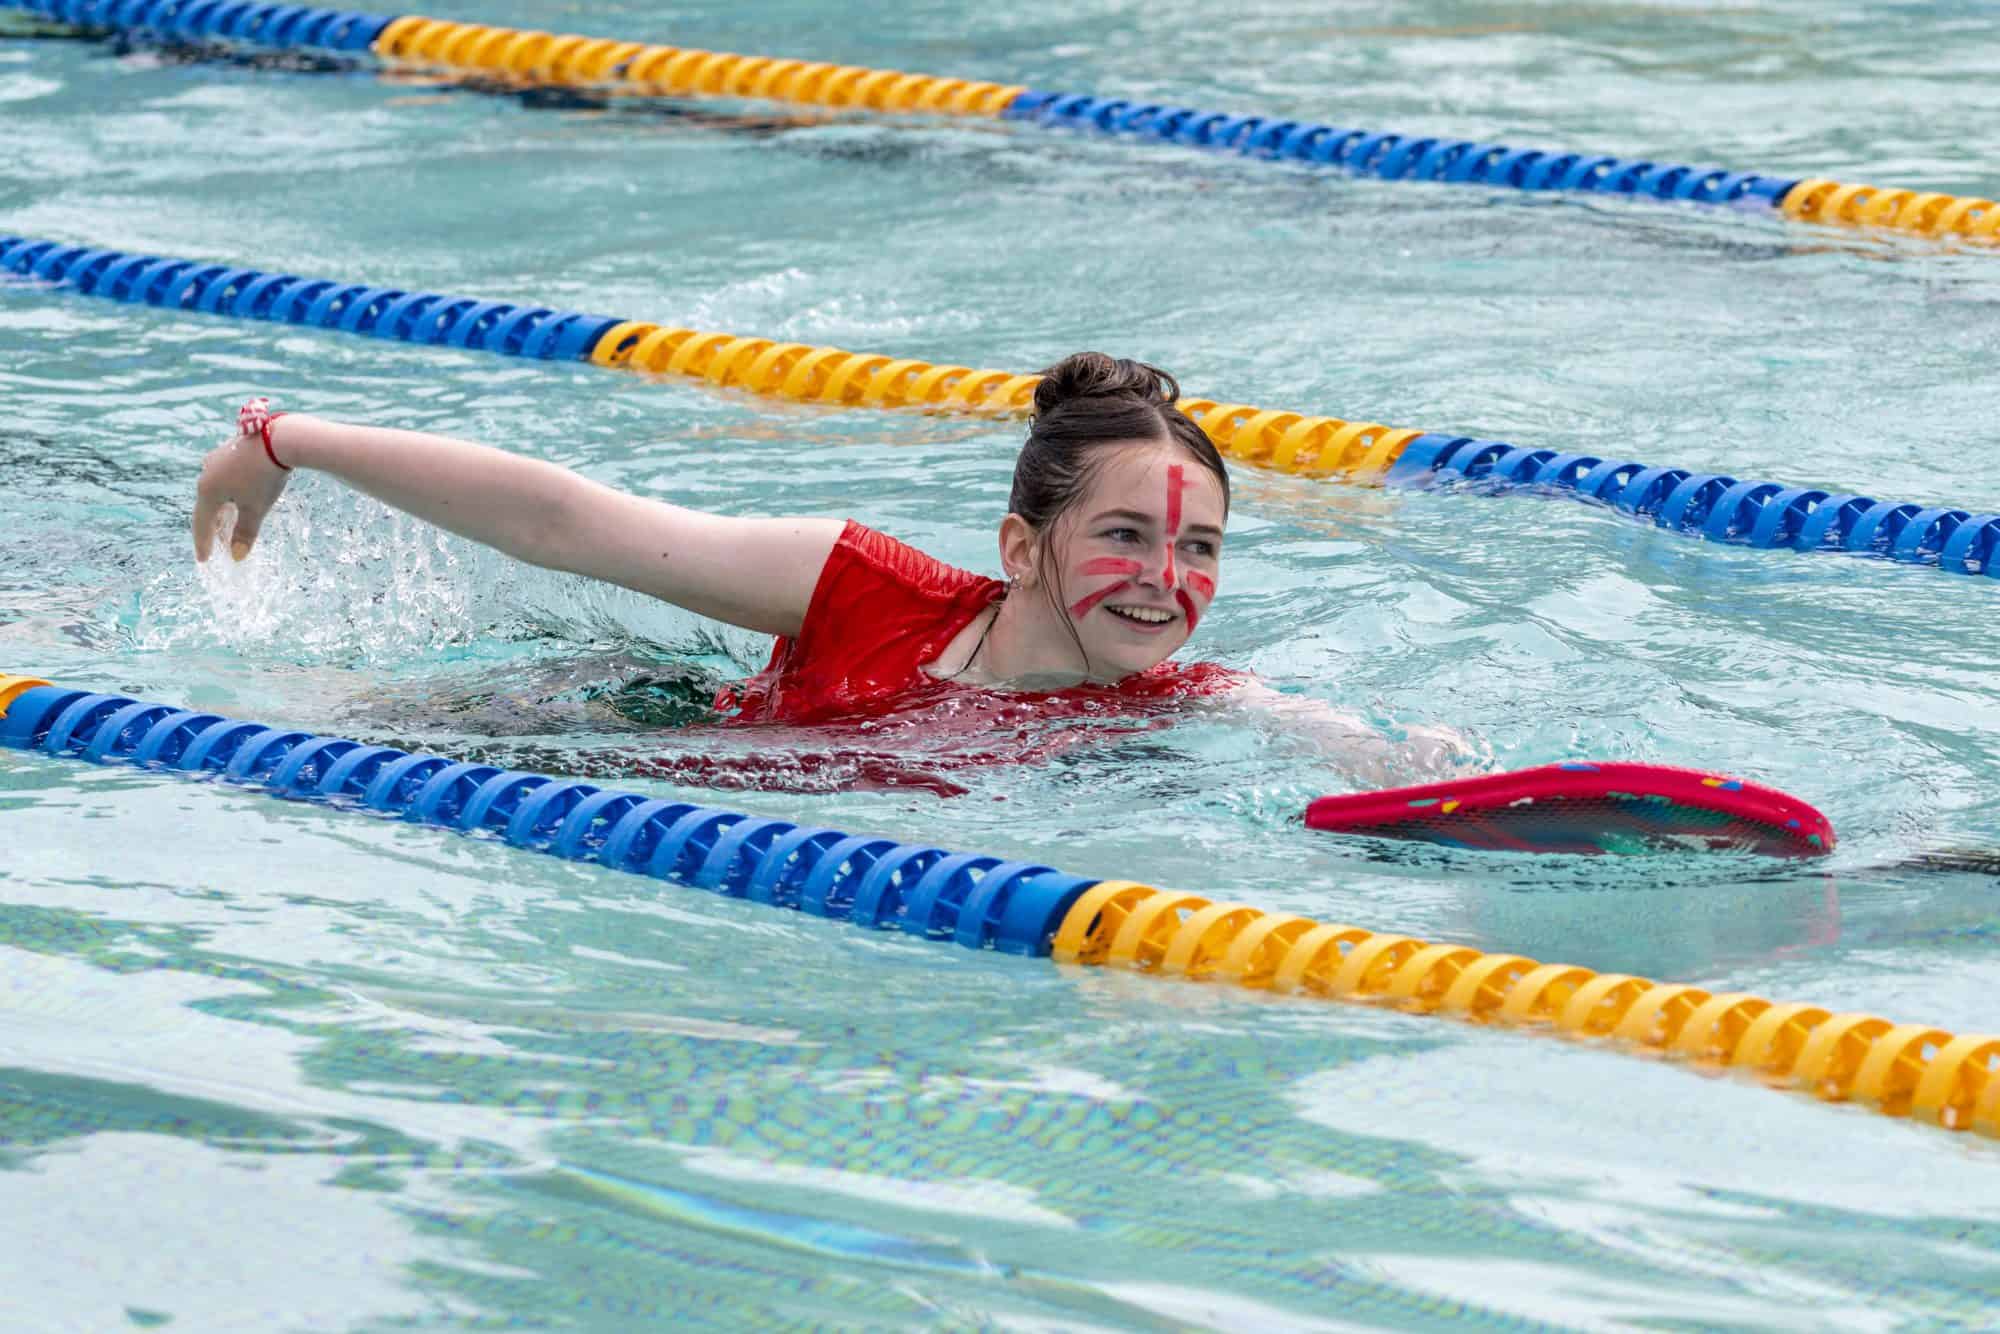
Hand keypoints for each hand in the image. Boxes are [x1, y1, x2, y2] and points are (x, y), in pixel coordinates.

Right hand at [193, 428, 291, 561]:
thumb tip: (238, 556)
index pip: (202, 522)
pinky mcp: (231, 448)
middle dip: (215, 526)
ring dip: (223, 509)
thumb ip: (245, 533)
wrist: (279, 439)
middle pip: (208, 506)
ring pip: (217, 490)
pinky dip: (231, 493)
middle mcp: (206, 472)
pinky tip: (240, 496)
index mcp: (207, 490)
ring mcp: (218, 458)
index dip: (203, 543)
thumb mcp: (256, 509)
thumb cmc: (265, 477)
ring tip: (230, 523)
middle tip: (218, 545)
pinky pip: (226, 477)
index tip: (204, 560)